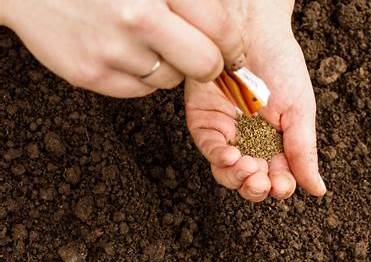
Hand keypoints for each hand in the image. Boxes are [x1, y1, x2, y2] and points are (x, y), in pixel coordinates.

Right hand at [2, 0, 244, 96]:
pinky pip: (140, 90)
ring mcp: (112, 49)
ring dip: (169, 66)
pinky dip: (141, 76)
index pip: (220, 28)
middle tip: (204, 58)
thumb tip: (227, 30)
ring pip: (171, 80)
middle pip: (204, 65)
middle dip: (210, 65)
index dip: (233, 46)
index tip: (234, 53)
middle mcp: (137, 17)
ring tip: (146, 42)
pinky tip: (124, 53)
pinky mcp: (91, 75)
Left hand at [185, 0, 325, 201]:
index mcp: (276, 143)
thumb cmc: (282, 66)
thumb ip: (304, 152)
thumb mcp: (300, 111)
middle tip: (263, 181)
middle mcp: (250, 141)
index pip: (276, 177)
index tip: (283, 186)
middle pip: (249, 180)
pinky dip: (220, 158)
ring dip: (238, 178)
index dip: (279, 187)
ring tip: (250, 170)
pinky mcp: (205, 121)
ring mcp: (226, 133)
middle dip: (256, 187)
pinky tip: (232, 156)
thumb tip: (318, 190)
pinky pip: (210, 148)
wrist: (255, 32)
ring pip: (227, 172)